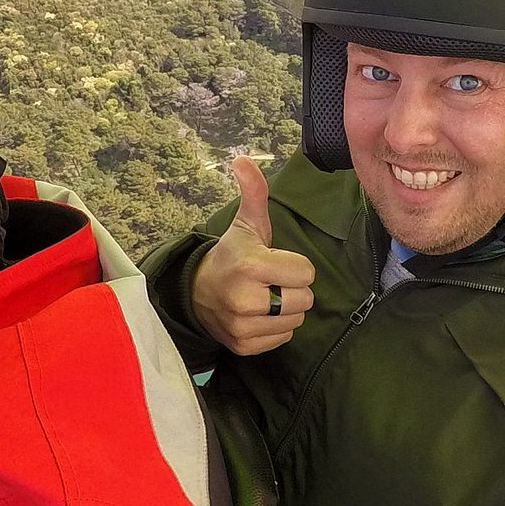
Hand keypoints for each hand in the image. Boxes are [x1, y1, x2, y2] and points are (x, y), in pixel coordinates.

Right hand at [188, 157, 316, 354]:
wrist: (197, 293)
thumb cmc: (231, 255)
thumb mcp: (246, 224)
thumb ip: (254, 193)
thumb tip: (242, 159)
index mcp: (251, 265)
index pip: (306, 273)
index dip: (295, 266)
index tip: (274, 262)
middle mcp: (246, 299)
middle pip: (305, 300)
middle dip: (293, 289)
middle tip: (271, 282)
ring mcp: (243, 326)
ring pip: (296, 321)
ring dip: (287, 310)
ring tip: (265, 298)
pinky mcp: (243, 346)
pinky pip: (283, 339)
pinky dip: (276, 329)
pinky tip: (259, 316)